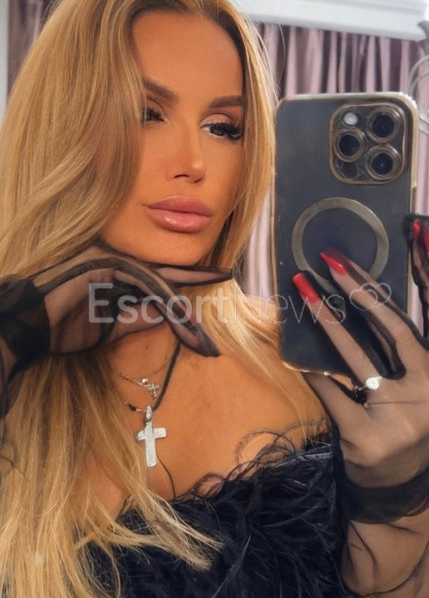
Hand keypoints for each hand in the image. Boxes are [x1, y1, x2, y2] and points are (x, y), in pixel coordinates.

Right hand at [0, 239, 230, 391]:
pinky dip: (163, 300)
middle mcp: (120, 262)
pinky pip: (144, 282)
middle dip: (198, 278)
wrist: (31, 327)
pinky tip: (179, 316)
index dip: (190, 274)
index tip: (219, 273)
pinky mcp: (106, 264)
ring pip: (159, 281)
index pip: (163, 274)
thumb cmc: (65, 327)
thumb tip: (169, 314)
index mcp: (121, 274)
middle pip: (168, 272)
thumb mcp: (112, 327)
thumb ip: (139, 317)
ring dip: (181, 311)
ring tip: (200, 337)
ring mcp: (112, 260)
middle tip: (228, 273)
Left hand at [293, 217, 428, 488]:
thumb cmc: (410, 419)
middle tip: (329, 258)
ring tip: (302, 286)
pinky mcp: (368, 437)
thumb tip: (374, 287)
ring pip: (357, 354)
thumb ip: (411, 344)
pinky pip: (332, 392)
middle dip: (359, 287)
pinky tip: (293, 352)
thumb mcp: (426, 383)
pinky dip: (312, 370)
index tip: (417, 232)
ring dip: (326, 316)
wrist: (400, 486)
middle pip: (394, 326)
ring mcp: (403, 415)